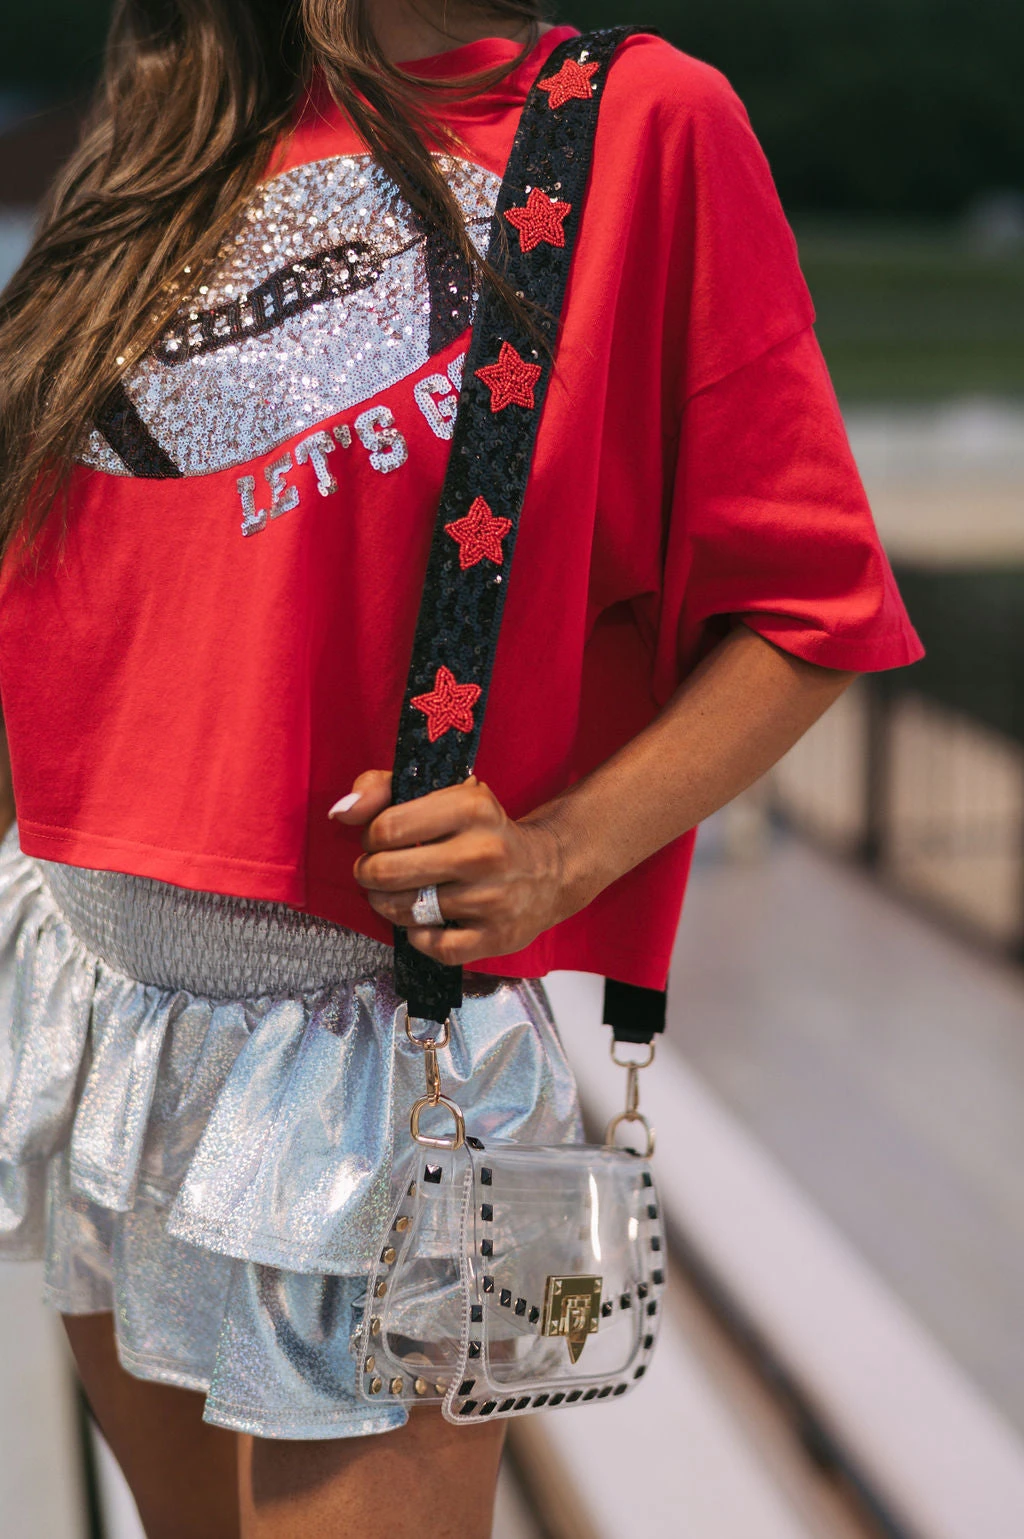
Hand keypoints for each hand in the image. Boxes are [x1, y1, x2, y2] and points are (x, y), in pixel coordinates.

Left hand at [330, 770, 568, 965]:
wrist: (547, 870)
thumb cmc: (480, 830)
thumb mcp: (441, 793)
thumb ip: (383, 788)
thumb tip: (340, 813)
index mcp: (471, 806)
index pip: (387, 827)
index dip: (370, 837)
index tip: (379, 839)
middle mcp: (484, 851)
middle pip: (387, 872)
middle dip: (369, 873)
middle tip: (376, 871)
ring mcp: (492, 897)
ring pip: (406, 911)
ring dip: (387, 905)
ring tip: (392, 895)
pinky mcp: (496, 936)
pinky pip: (434, 946)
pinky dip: (418, 937)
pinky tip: (422, 922)